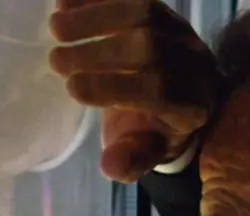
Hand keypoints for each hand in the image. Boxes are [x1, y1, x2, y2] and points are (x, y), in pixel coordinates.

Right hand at [48, 0, 220, 181]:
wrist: (176, 96)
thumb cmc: (151, 128)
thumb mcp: (142, 152)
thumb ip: (130, 159)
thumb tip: (111, 166)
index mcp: (191, 104)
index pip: (159, 91)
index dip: (116, 87)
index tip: (73, 89)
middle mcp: (193, 62)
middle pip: (152, 48)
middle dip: (102, 52)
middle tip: (56, 60)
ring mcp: (180, 29)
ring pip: (145, 11)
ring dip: (97, 15)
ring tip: (56, 25)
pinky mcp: (163, 8)